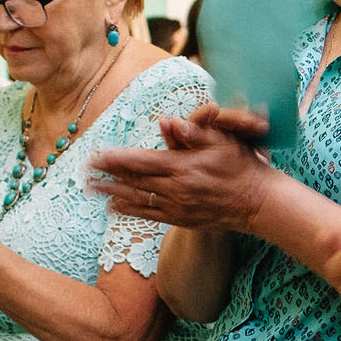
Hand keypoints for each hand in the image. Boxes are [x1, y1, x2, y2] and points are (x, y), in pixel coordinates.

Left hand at [91, 102, 276, 232]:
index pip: (141, 161)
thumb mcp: (221, 141)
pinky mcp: (181, 219)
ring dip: (111, 193)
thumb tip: (167, 121)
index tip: (96, 154)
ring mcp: (177, 207)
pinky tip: (114, 207)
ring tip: (90, 189)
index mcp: (183, 166)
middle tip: (84, 171)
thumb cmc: (241, 166)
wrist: (256, 202)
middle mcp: (176, 189)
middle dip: (107, 175)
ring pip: (137, 199)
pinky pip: (148, 215)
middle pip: (133, 181)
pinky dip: (129, 211)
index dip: (116, 158)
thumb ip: (192, 132)